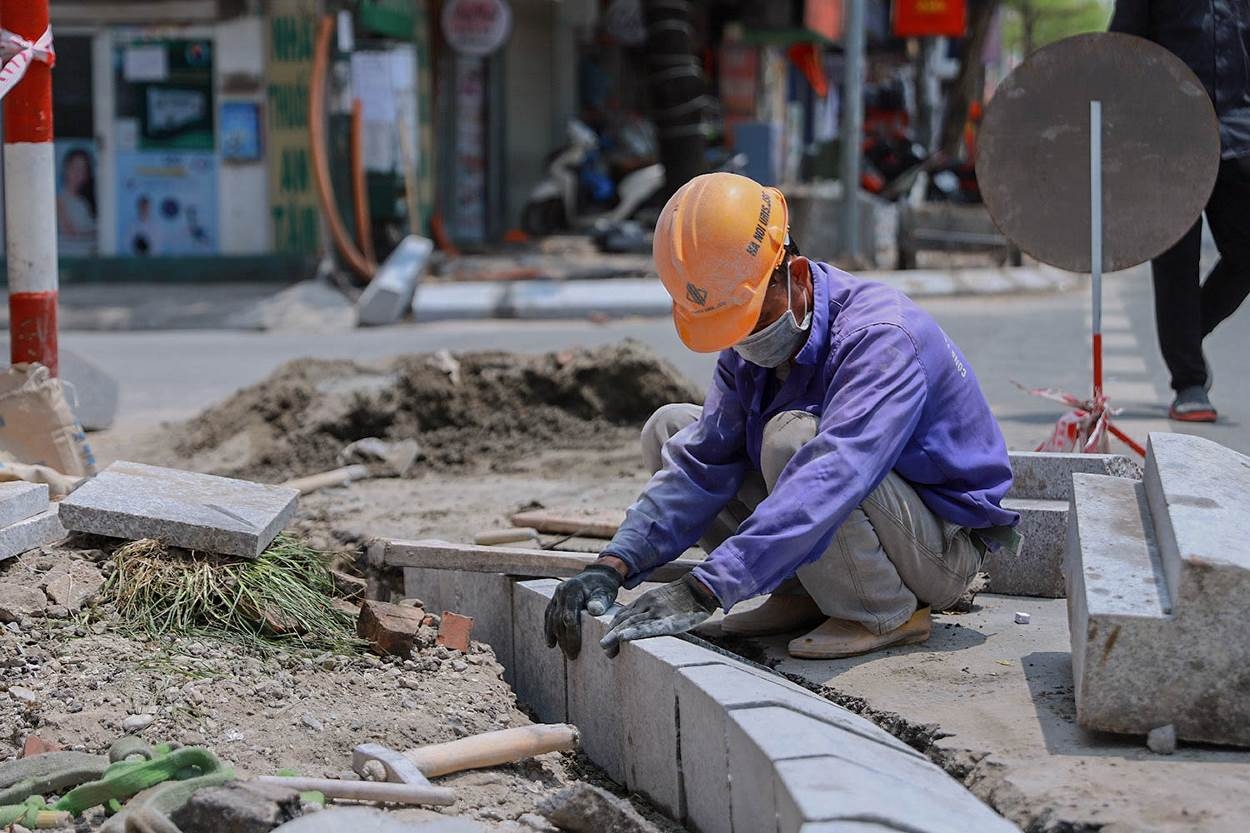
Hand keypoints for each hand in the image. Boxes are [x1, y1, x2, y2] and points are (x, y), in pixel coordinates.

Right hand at [544, 563, 623, 658]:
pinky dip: (549, 630)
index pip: (569, 617)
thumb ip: (601, 600)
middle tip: (571, 656)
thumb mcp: (606, 591)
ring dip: (555, 637)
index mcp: (573, 590)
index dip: (572, 635)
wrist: (598, 573)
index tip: (575, 650)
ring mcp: (556, 596)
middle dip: (564, 640)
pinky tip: (551, 643)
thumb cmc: (604, 585)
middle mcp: (561, 592)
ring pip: (551, 619)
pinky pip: (549, 616)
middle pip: (558, 620)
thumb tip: (594, 609)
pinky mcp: (555, 599)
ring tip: (563, 652)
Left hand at [599, 574, 718, 656]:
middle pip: (624, 620)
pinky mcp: (668, 620)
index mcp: (646, 599)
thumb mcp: (663, 599)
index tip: (606, 638)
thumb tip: (642, 624)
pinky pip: (648, 627)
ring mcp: (657, 611)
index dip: (613, 626)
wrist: (700, 589)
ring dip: (616, 636)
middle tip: (603, 648)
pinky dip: (633, 632)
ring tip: (607, 649)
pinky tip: (623, 638)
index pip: (623, 613)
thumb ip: (651, 609)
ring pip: (631, 623)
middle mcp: (648, 604)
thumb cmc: (685, 597)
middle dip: (611, 634)